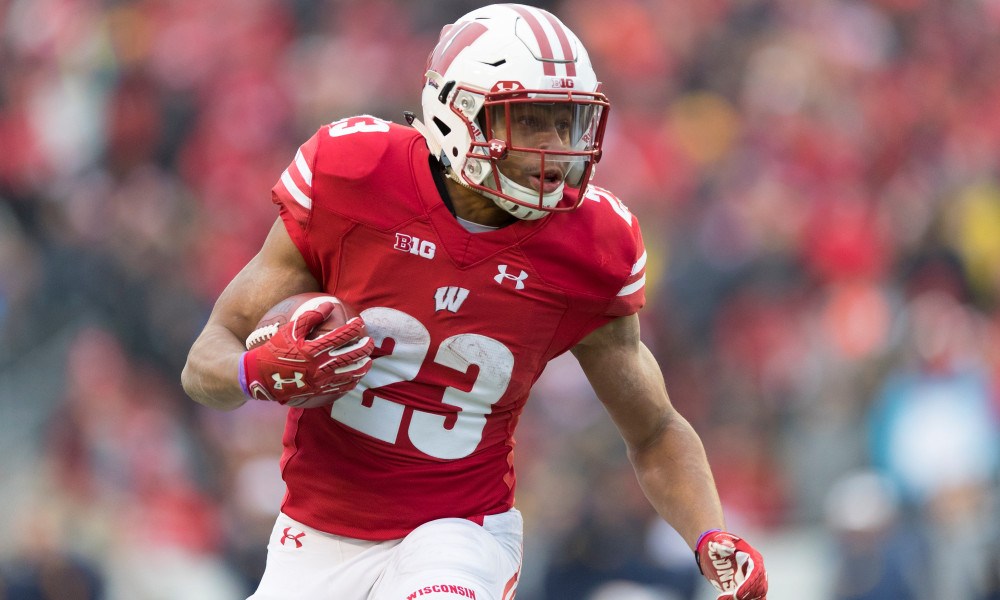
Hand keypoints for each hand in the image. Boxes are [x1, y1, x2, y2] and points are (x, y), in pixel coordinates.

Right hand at [240, 301, 373, 405]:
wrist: (262, 378)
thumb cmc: (275, 350)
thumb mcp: (289, 331)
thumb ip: (310, 317)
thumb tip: (329, 305)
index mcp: (314, 349)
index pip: (341, 336)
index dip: (354, 328)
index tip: (359, 322)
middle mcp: (320, 366)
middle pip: (352, 356)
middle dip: (365, 348)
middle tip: (370, 341)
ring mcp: (321, 381)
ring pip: (351, 374)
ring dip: (363, 366)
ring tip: (369, 360)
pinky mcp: (319, 392)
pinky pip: (341, 388)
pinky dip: (352, 381)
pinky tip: (356, 376)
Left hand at [696, 530, 767, 599]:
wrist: (716, 551)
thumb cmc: (719, 544)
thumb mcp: (718, 540)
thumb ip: (722, 543)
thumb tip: (728, 545)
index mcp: (753, 557)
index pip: (756, 573)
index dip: (749, 584)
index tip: (737, 594)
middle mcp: (756, 570)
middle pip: (759, 587)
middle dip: (746, 595)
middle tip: (730, 598)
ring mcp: (752, 580)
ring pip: (757, 595)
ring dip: (745, 599)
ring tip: (725, 599)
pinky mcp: (746, 588)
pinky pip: (750, 598)